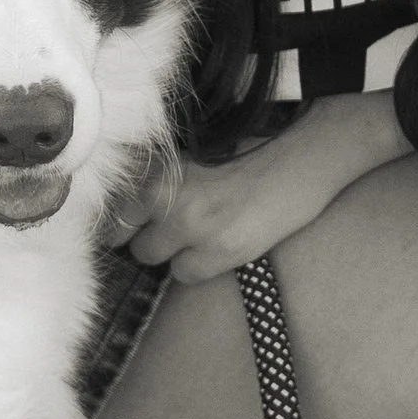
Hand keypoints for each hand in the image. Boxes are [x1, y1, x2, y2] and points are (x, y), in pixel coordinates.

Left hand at [125, 98, 406, 284]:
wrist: (305, 152)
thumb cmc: (256, 143)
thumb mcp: (196, 147)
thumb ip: (160, 172)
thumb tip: (129, 203)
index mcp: (157, 164)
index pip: (112, 209)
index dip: (123, 220)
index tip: (134, 224)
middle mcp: (164, 195)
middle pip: (127, 238)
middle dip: (146, 235)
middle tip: (173, 228)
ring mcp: (190, 226)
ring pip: (151, 257)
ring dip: (170, 251)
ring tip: (200, 233)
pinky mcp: (219, 251)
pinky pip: (185, 275)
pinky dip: (198, 265)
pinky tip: (220, 244)